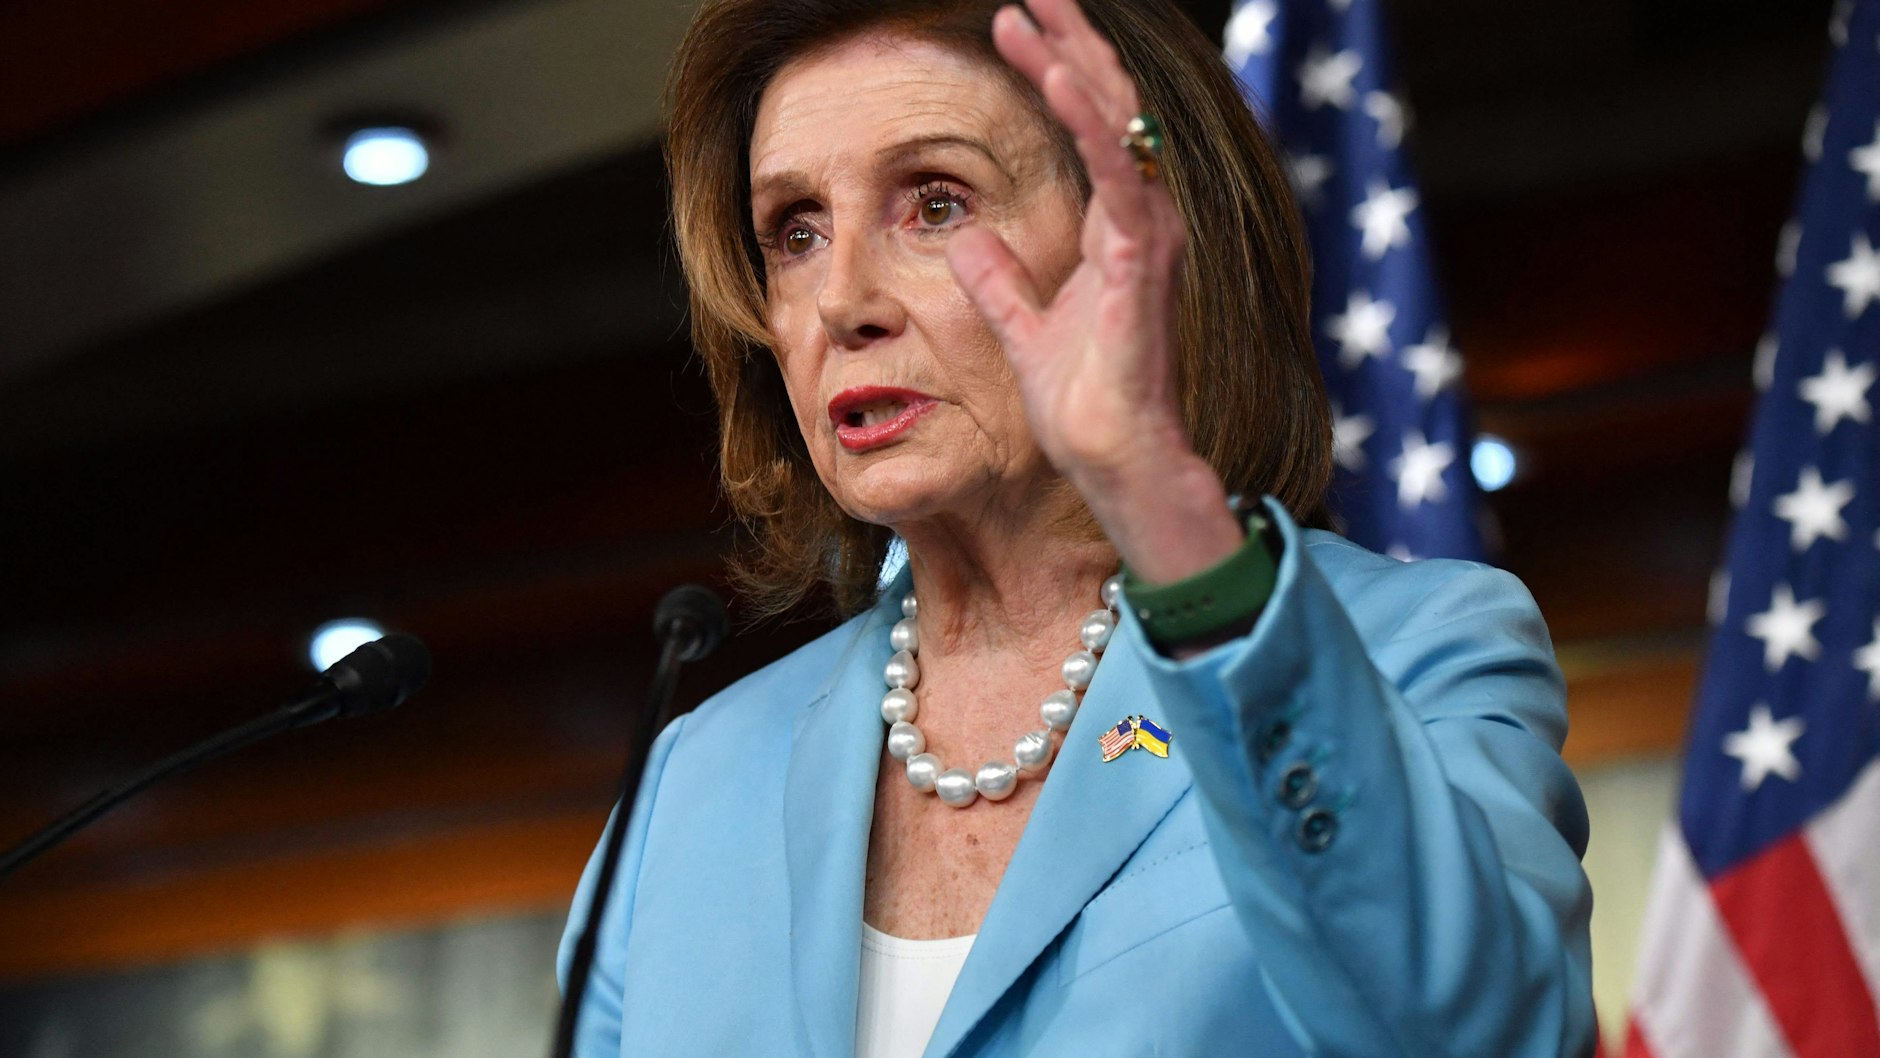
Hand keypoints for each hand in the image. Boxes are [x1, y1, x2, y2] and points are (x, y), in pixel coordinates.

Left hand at [948, 0, 1242, 581]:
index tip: (1017, 22)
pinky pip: (1118, 173)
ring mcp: (1148, 234)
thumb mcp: (1021, 327)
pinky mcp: (1141, 258)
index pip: (1091, 125)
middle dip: (1070, 41)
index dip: (1059, 69)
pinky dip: (1088, 122)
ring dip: (1073, 63)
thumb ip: (997, 282)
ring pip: (1116, 125)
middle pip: (1109, 106)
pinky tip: (1058, 77)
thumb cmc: (1080, 402)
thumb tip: (962, 238)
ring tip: (1031, 12)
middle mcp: (1142, 219)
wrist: (1110, 458)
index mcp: (1116, 227)